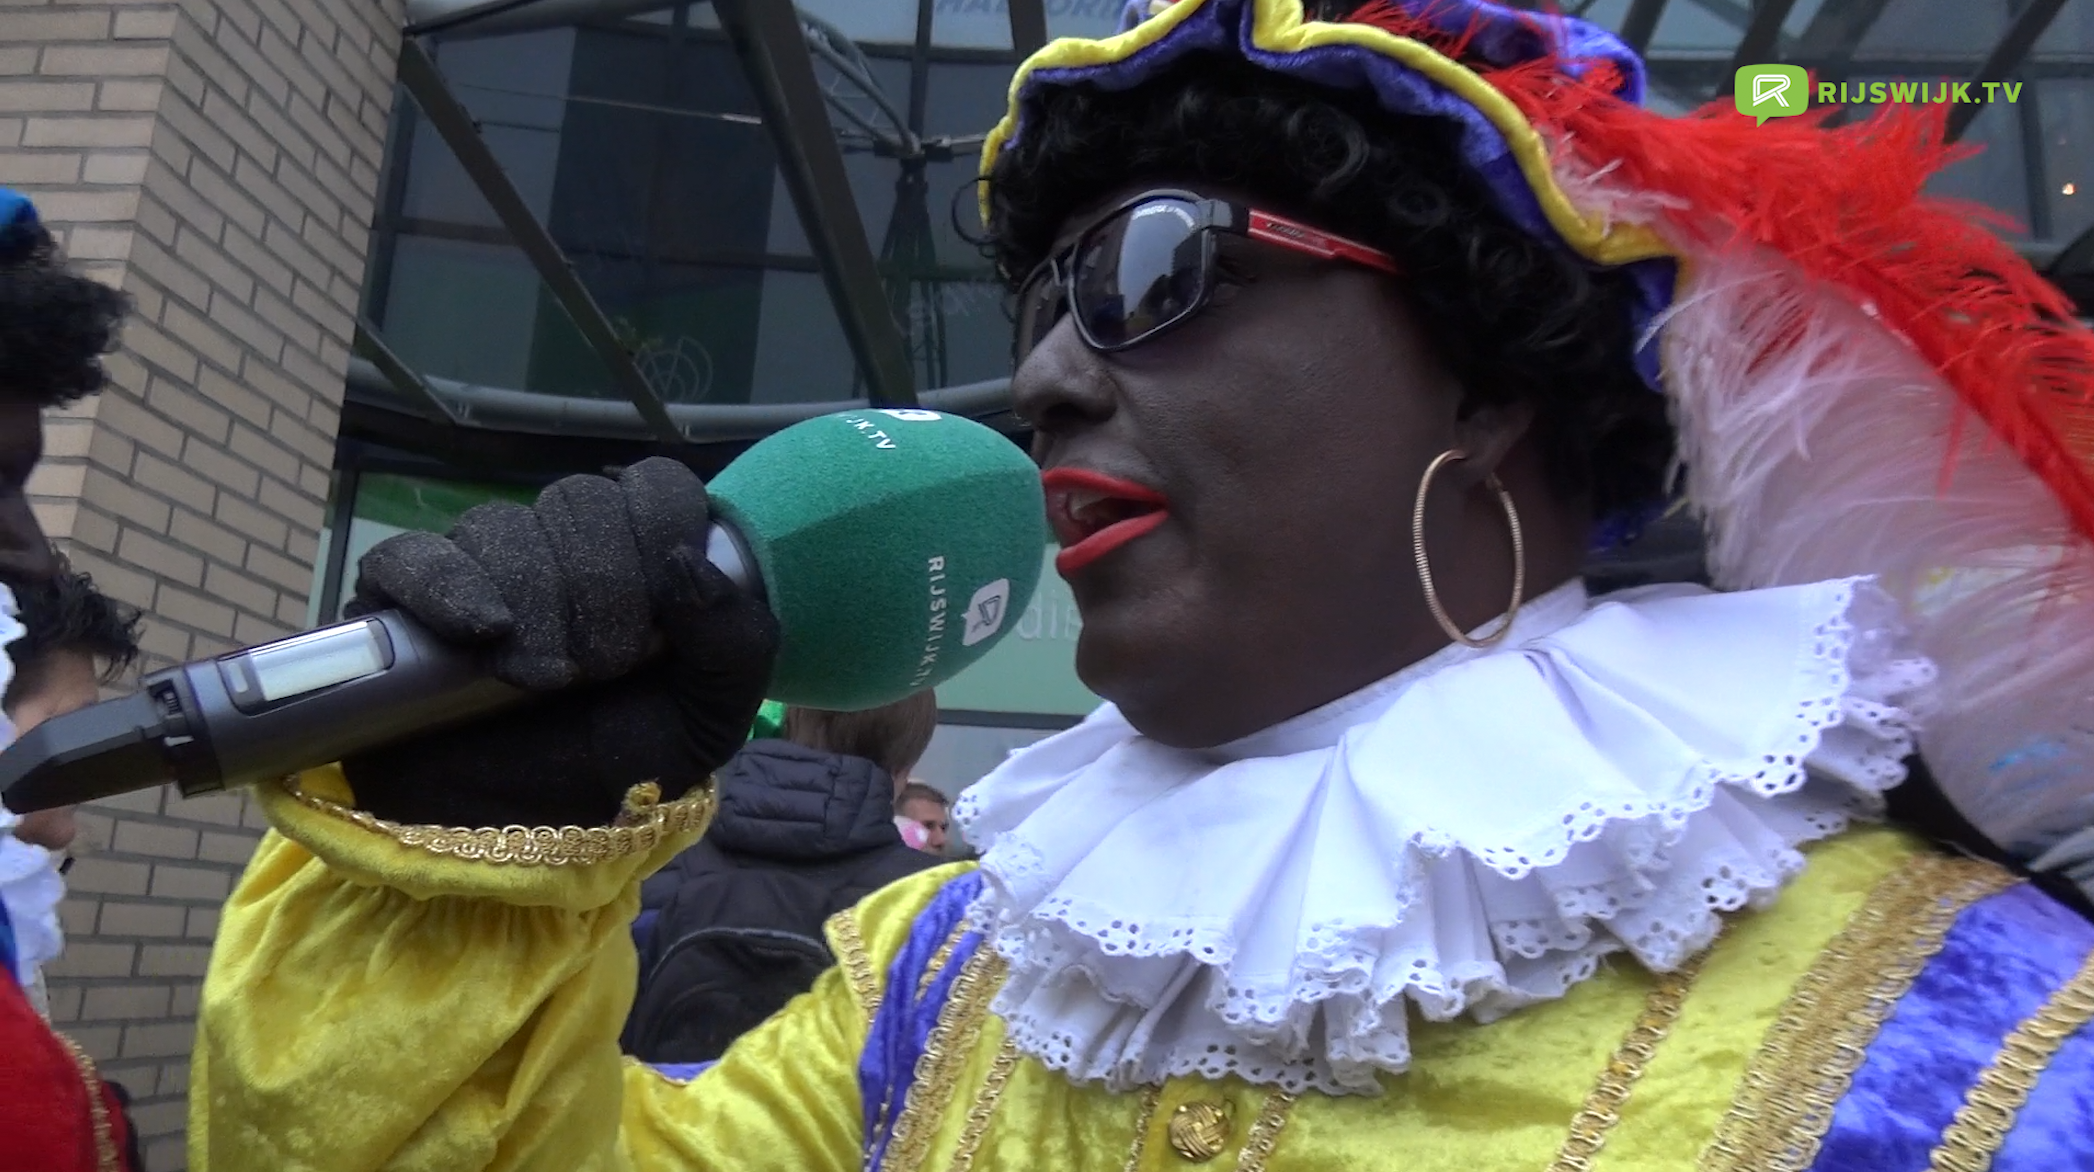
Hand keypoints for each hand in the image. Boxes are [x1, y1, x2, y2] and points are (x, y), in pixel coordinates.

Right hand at [338, 459, 777, 827]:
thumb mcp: (705, 722)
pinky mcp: (398, 605)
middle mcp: (557, 552)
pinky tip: (484, 633)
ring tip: (544, 681)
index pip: (652, 485)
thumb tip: (687, 561)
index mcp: (637, 561)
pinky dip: (448, 586)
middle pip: (578, 501)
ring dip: (535, 604)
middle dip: (601, 585)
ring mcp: (476, 572)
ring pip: (500, 525)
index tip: (659, 614)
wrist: (520, 845)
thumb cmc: (617, 777)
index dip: (658, 532)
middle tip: (600, 667)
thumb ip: (735, 643)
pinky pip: (410, 557)